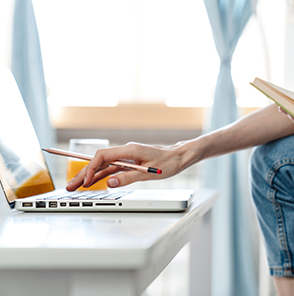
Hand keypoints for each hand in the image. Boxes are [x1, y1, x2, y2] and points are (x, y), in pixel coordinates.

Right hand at [66, 142, 185, 189]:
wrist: (178, 157)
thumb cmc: (168, 162)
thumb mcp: (149, 173)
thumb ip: (128, 177)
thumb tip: (110, 183)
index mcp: (129, 150)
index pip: (102, 156)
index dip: (91, 167)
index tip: (86, 180)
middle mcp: (125, 152)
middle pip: (98, 161)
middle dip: (83, 173)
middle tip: (71, 186)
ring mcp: (126, 158)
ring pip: (102, 166)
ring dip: (89, 176)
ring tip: (76, 186)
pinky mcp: (128, 163)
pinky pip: (110, 169)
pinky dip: (100, 176)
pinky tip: (92, 183)